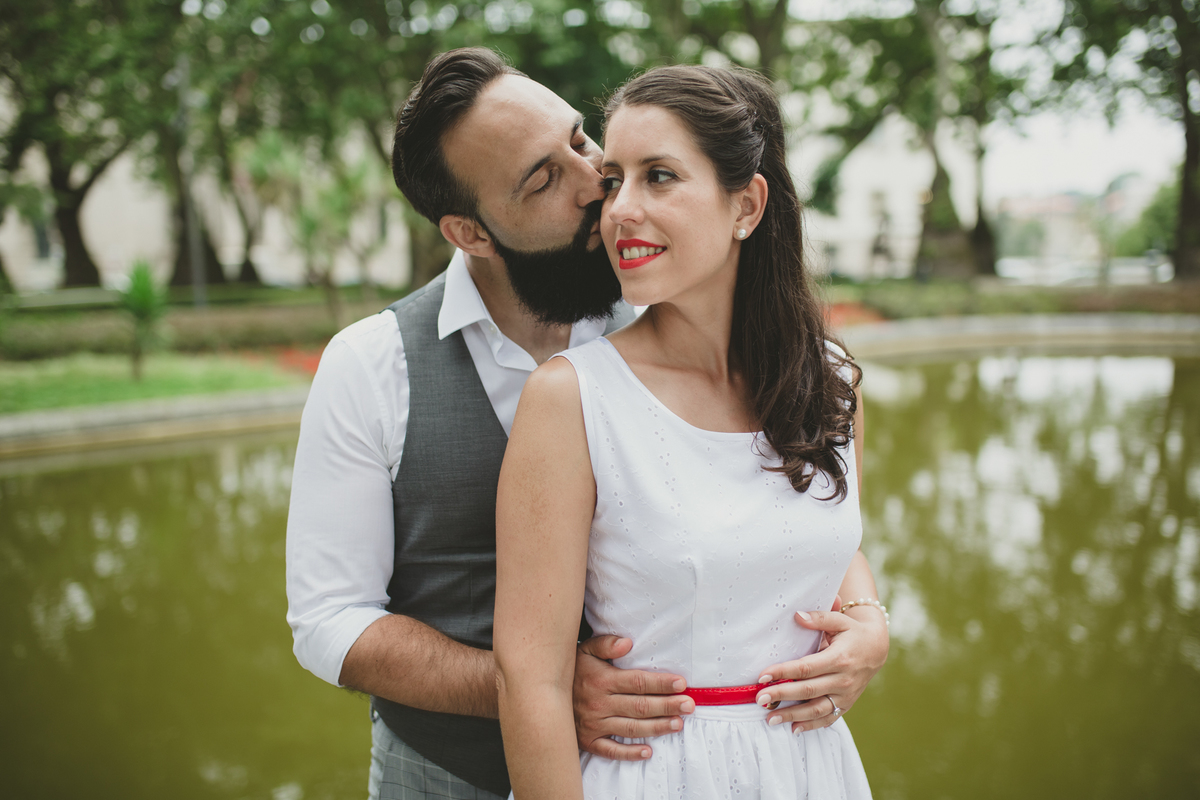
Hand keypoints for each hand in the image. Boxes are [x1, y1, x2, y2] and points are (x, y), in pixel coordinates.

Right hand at [573, 635, 694, 759]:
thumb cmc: (571, 669)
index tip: (681, 683)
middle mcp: (598, 703)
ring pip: (631, 728)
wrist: (540, 692)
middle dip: (667, 705)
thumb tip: (628, 642)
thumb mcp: (584, 649)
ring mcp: (593, 724)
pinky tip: (648, 751)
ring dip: (656, 727)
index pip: (637, 682)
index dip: (661, 683)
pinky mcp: (588, 740)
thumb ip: (606, 644)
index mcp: (601, 680)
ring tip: (678, 724)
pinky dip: (629, 753)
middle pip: (640, 706)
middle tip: (689, 705)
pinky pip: (610, 750)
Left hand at [752, 607, 888, 733]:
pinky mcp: (847, 704)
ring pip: (817, 709)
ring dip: (793, 716)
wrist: (877, 649)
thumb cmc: (853, 633)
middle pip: (808, 690)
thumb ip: (819, 618)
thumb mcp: (840, 620)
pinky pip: (828, 718)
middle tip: (760, 699)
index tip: (763, 676)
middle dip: (782, 695)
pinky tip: (794, 728)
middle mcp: (843, 679)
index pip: (806, 667)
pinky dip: (811, 725)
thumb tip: (797, 616)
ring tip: (770, 719)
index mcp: (839, 658)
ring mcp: (846, 695)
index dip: (784, 672)